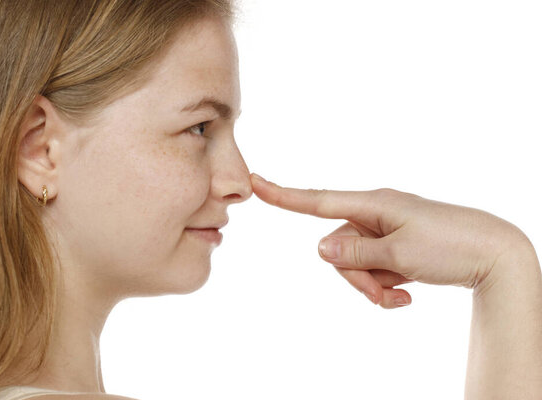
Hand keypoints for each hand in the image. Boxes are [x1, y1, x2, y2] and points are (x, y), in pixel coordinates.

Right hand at [250, 173, 529, 308]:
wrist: (495, 254)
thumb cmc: (449, 246)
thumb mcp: (398, 254)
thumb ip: (354, 253)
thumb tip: (318, 247)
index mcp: (373, 204)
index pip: (319, 200)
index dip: (284, 195)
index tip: (255, 183)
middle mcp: (375, 214)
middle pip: (338, 248)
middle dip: (356, 277)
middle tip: (385, 292)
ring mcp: (385, 231)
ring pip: (356, 264)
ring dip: (373, 286)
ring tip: (402, 295)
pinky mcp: (396, 246)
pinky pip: (375, 269)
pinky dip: (385, 285)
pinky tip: (408, 294)